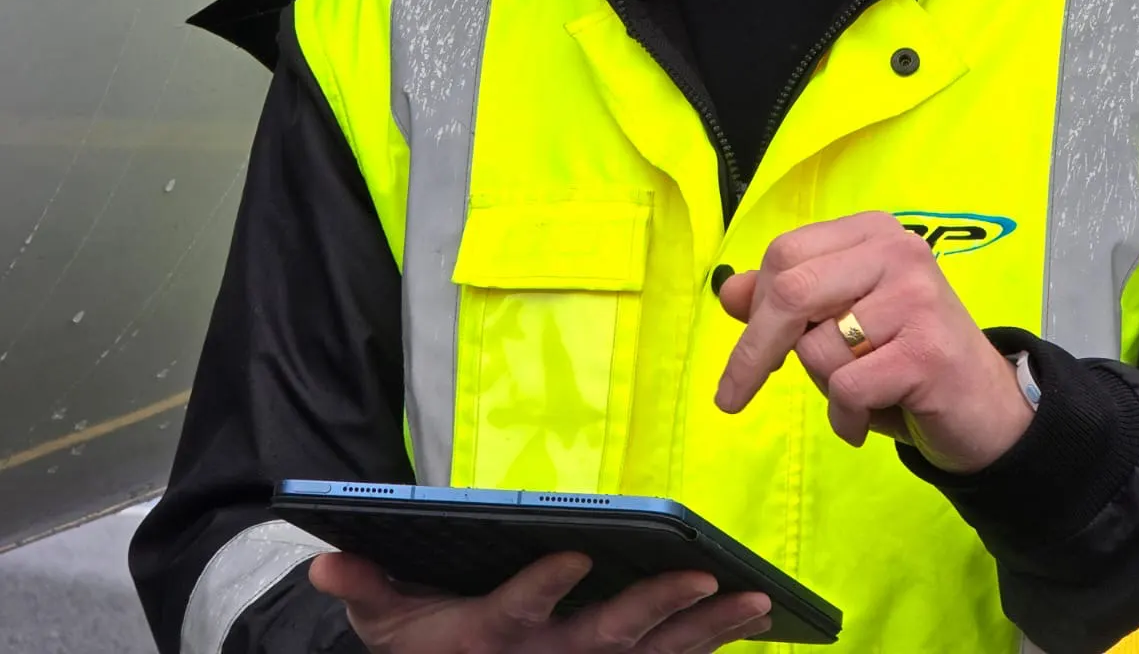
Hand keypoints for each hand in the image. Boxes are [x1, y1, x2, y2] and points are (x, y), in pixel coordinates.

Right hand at [309, 549, 771, 652]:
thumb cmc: (419, 645)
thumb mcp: (382, 622)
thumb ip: (362, 591)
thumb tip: (324, 562)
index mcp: (491, 637)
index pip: (518, 611)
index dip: (542, 587)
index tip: (570, 554)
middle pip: (608, 636)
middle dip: (656, 607)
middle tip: (701, 577)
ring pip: (654, 652)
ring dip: (707, 628)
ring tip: (756, 597)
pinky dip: (711, 643)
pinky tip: (754, 619)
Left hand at [715, 211, 1034, 473]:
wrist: (990, 411)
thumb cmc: (906, 361)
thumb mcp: (842, 323)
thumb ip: (788, 301)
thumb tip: (729, 292)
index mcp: (872, 232)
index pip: (785, 253)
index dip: (755, 305)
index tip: (746, 349)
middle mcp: (896, 251)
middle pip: (791, 289)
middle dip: (756, 349)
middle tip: (732, 397)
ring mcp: (916, 298)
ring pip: (817, 346)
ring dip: (822, 387)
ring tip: (860, 394)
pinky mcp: (927, 351)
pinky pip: (847, 387)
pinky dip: (844, 417)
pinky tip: (863, 424)